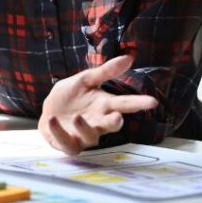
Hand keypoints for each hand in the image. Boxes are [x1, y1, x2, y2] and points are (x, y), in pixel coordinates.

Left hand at [39, 55, 157, 154]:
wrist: (49, 109)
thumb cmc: (71, 95)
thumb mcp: (85, 80)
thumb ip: (106, 71)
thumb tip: (130, 58)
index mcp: (105, 106)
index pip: (125, 104)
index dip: (138, 103)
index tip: (152, 101)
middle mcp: (98, 123)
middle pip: (111, 125)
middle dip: (115, 123)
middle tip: (118, 118)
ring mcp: (85, 136)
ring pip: (91, 137)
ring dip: (84, 127)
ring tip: (78, 116)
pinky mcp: (69, 144)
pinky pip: (67, 143)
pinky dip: (59, 133)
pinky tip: (52, 120)